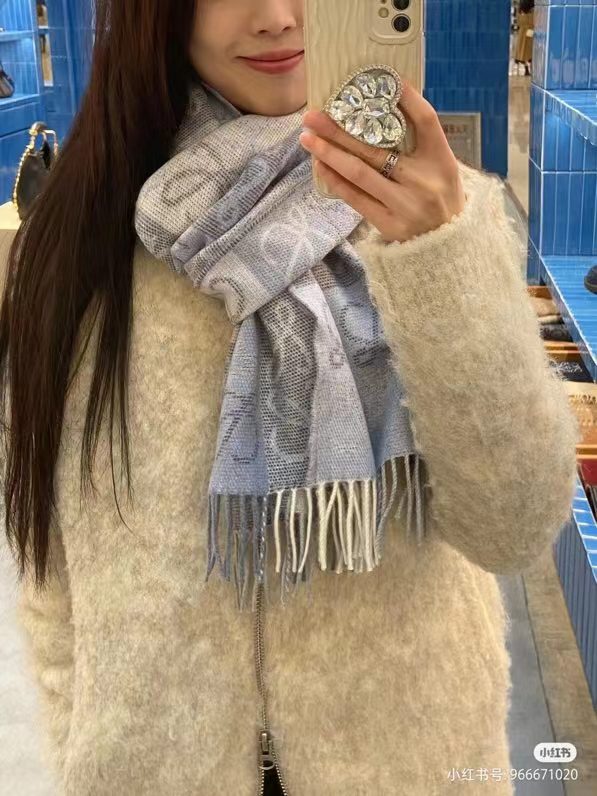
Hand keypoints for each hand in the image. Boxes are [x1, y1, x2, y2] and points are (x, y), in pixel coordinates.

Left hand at [299, 77, 466, 243]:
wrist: (449, 246)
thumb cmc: (441, 200)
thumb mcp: (442, 168)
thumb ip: (418, 144)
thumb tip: (382, 109)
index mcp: (442, 160)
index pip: (426, 120)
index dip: (406, 97)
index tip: (382, 78)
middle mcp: (423, 180)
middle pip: (377, 148)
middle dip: (340, 129)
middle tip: (314, 114)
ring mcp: (405, 205)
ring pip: (360, 173)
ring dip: (329, 153)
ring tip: (307, 138)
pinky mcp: (389, 225)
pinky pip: (356, 198)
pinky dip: (336, 180)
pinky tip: (320, 165)